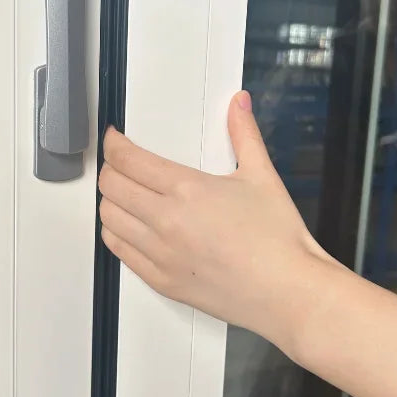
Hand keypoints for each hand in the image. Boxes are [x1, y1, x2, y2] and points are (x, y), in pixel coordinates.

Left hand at [98, 90, 337, 351]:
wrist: (288, 293)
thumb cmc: (279, 241)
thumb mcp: (262, 176)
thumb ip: (244, 135)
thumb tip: (238, 104)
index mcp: (187, 191)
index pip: (128, 160)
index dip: (114, 144)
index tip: (115, 139)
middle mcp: (165, 222)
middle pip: (112, 187)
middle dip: (110, 168)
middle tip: (121, 163)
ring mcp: (160, 255)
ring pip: (109, 220)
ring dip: (111, 201)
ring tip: (124, 193)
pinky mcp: (162, 281)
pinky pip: (120, 253)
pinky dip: (117, 235)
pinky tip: (129, 227)